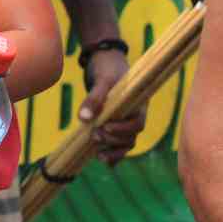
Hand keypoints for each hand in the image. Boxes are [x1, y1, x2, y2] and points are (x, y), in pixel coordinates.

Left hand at [78, 48, 141, 165]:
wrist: (106, 62)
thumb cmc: (108, 69)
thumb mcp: (101, 81)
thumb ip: (94, 98)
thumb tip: (84, 119)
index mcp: (138, 105)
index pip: (137, 124)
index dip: (123, 130)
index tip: (105, 127)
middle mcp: (134, 116)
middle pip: (131, 137)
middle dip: (113, 141)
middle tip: (94, 135)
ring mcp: (125, 122)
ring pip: (125, 144)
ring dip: (113, 151)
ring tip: (97, 153)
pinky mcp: (115, 126)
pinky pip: (118, 144)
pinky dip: (112, 154)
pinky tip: (100, 158)